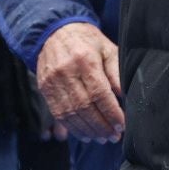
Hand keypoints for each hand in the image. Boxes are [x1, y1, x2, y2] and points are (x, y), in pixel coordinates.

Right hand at [37, 22, 123, 143]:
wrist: (54, 31)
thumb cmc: (87, 41)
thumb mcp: (106, 49)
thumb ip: (116, 72)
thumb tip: (123, 96)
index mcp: (84, 59)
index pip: (99, 93)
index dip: (111, 112)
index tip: (121, 125)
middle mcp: (66, 71)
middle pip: (84, 106)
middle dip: (101, 125)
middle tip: (114, 136)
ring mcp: (52, 81)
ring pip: (71, 114)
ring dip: (88, 130)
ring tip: (102, 138)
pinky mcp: (45, 89)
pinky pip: (59, 114)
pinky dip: (73, 128)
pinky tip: (86, 135)